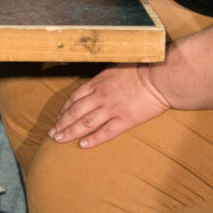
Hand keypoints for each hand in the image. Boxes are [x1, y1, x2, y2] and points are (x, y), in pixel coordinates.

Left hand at [48, 64, 170, 148]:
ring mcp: (111, 109)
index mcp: (97, 83)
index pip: (74, 97)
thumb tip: (98, 82)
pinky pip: (105, 132)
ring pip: (85, 123)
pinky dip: (93, 139)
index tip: (58, 117)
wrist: (159, 77)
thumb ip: (104, 78)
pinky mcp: (124, 120)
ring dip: (70, 132)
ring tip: (60, 140)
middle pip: (75, 112)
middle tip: (53, 133)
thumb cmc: (141, 69)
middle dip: (62, 123)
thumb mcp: (116, 67)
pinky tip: (83, 145)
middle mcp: (100, 96)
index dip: (64, 109)